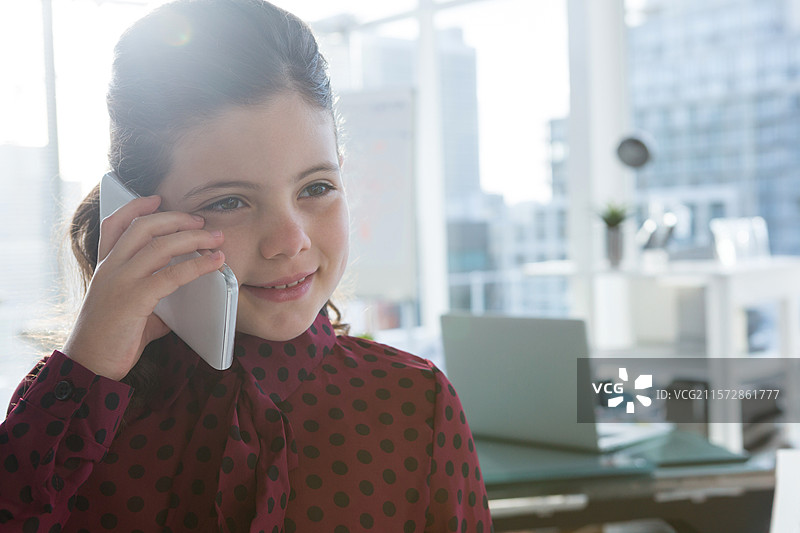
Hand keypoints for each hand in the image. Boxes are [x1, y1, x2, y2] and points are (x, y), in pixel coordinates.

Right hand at [62, 196, 225, 380]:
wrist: (89, 364)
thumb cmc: (112, 338)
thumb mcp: (134, 310)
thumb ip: (156, 297)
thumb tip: (186, 298)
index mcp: (106, 266)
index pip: (115, 224)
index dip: (135, 207)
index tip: (157, 198)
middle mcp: (110, 268)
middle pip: (143, 227)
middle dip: (177, 219)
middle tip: (202, 221)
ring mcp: (121, 281)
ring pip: (160, 245)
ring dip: (194, 238)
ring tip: (216, 239)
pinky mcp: (134, 299)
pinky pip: (171, 275)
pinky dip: (198, 266)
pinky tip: (215, 263)